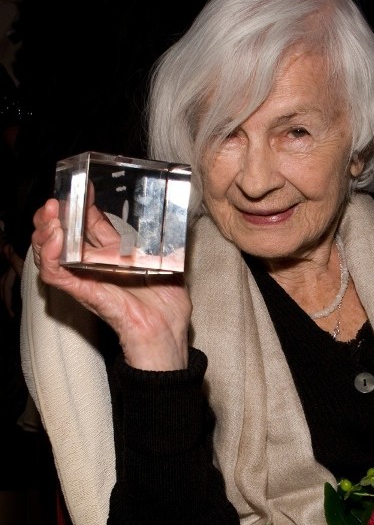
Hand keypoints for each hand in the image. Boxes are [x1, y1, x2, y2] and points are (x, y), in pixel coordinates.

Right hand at [32, 198, 191, 369]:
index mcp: (113, 257)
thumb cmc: (167, 312)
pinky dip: (50, 256)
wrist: (167, 339)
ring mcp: (87, 280)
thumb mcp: (170, 268)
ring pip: (50, 253)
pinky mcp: (85, 294)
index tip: (84, 185)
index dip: (82, 204)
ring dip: (45, 231)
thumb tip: (176, 226)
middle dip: (54, 214)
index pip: (87, 224)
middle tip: (57, 200)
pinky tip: (55, 239)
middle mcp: (95, 267)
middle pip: (61, 235)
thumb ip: (168, 248)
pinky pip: (56, 275)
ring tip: (51, 216)